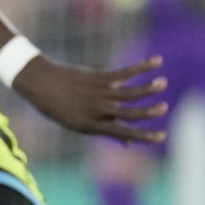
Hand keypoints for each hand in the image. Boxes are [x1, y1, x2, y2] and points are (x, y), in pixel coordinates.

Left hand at [12, 55, 166, 143]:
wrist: (40, 83)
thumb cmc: (60, 107)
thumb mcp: (78, 124)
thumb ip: (105, 130)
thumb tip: (127, 143)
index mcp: (92, 126)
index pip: (123, 133)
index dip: (143, 135)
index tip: (162, 136)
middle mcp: (97, 110)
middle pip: (128, 112)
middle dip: (148, 112)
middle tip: (164, 108)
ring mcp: (98, 92)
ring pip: (128, 92)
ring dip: (147, 88)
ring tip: (162, 83)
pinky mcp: (98, 77)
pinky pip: (124, 73)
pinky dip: (141, 67)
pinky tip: (155, 62)